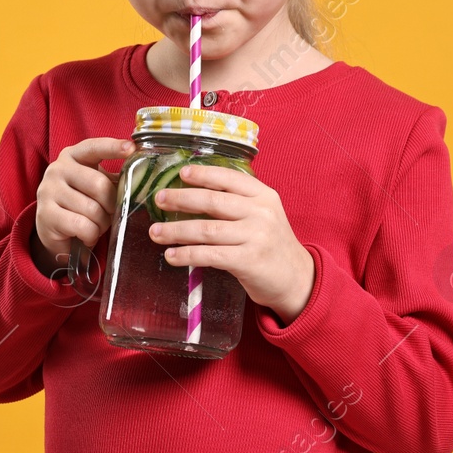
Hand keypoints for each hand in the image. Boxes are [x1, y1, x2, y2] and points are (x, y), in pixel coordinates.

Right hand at [32, 137, 134, 277]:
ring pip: (93, 209)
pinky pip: (83, 226)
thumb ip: (114, 179)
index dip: (113, 147)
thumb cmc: (81, 203)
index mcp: (72, 155)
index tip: (131, 148)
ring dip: (101, 224)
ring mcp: (48, 190)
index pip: (94, 148)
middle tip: (109, 214)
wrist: (53, 229)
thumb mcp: (97, 185)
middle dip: (111, 205)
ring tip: (95, 226)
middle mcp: (57, 169)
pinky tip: (86, 235)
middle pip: (100, 185)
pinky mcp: (46, 214)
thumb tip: (142, 177)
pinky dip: (91, 235)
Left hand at [147, 163, 314, 324]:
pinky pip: (210, 255)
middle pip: (213, 201)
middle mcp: (261, 212)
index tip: (182, 173)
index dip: (204, 174)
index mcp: (264, 196)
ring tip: (156, 232)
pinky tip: (172, 255)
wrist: (297, 279)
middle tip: (160, 199)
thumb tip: (194, 194)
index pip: (229, 179)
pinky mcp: (248, 261)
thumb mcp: (263, 216)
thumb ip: (239, 203)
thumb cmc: (271, 245)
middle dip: (181, 199)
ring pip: (207, 230)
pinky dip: (187, 254)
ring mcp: (256, 236)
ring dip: (176, 231)